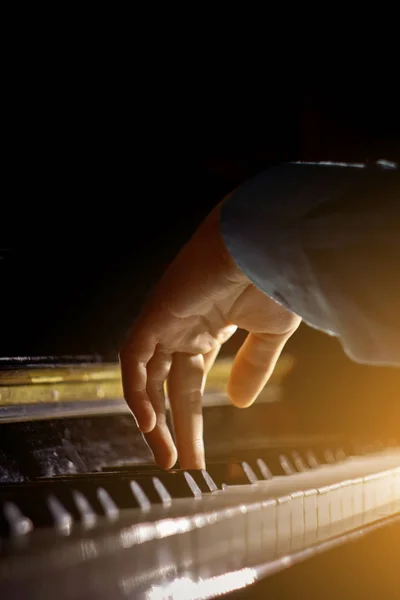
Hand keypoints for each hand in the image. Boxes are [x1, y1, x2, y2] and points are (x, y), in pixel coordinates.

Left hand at [120, 202, 300, 469]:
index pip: (190, 385)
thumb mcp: (270, 334)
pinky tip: (149, 422)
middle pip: (168, 389)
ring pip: (146, 379)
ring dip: (153, 419)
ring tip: (167, 457)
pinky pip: (134, 357)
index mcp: (206, 332)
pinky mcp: (155, 314)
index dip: (192, 422)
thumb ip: (254, 366)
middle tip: (181, 466)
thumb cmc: (272, 278)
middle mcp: (181, 330)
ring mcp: (165, 323)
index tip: (198, 458)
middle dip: (174, 428)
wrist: (266, 243)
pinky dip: (136, 388)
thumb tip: (239, 404)